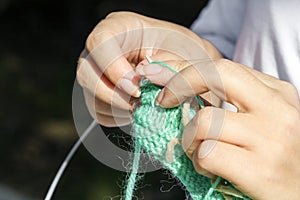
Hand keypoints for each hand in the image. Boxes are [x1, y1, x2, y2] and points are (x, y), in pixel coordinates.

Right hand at [76, 11, 221, 126]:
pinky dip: (117, 117)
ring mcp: (99, 71)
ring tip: (142, 107)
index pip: (100, 42)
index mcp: (121, 28)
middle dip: (112, 95)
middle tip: (138, 104)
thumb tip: (143, 83)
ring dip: (116, 108)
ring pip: (90, 95)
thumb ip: (169, 65)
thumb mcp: (187, 52)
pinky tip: (135, 111)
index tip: (136, 88)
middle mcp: (103, 48)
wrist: (182, 66)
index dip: (113, 68)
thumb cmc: (184, 53)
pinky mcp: (100, 92)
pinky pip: (98, 110)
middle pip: (86, 72)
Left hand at [150, 58, 299, 198]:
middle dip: (178, 83)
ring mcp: (271, 138)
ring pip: (204, 121)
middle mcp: (277, 109)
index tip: (159, 72)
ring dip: (190, 139)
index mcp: (276, 92)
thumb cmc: (273, 155)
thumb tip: (179, 88)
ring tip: (200, 152)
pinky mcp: (261, 169)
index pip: (221, 67)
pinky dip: (199, 162)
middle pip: (214, 75)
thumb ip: (230, 101)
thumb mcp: (260, 119)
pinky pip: (208, 154)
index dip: (184, 68)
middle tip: (164, 99)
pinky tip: (210, 170)